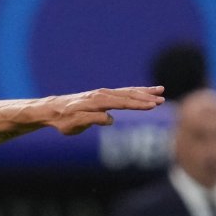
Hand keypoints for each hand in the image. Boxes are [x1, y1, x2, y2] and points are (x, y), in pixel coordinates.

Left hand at [43, 86, 164, 136]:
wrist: (53, 110)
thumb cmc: (64, 120)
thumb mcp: (75, 124)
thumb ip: (92, 120)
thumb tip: (110, 119)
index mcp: (97, 101)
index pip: (122, 103)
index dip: (138, 105)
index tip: (152, 106)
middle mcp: (102, 94)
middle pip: (128, 95)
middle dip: (146, 98)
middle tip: (162, 100)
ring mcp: (103, 93)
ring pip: (128, 91)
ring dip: (144, 92)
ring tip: (161, 91)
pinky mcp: (103, 95)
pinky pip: (122, 92)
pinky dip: (135, 91)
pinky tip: (144, 92)